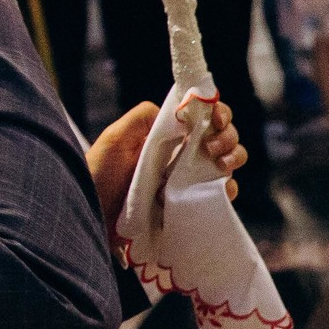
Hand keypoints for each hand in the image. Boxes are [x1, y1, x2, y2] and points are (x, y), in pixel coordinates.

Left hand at [87, 99, 249, 213]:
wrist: (95, 216)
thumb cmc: (100, 176)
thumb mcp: (116, 137)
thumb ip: (145, 117)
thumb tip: (181, 112)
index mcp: (168, 136)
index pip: (203, 116)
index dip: (217, 112)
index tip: (215, 118)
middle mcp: (183, 156)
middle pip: (223, 137)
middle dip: (228, 136)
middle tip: (212, 146)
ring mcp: (190, 181)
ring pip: (228, 163)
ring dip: (234, 157)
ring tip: (220, 164)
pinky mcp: (193, 206)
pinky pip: (221, 196)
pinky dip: (228, 189)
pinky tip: (218, 188)